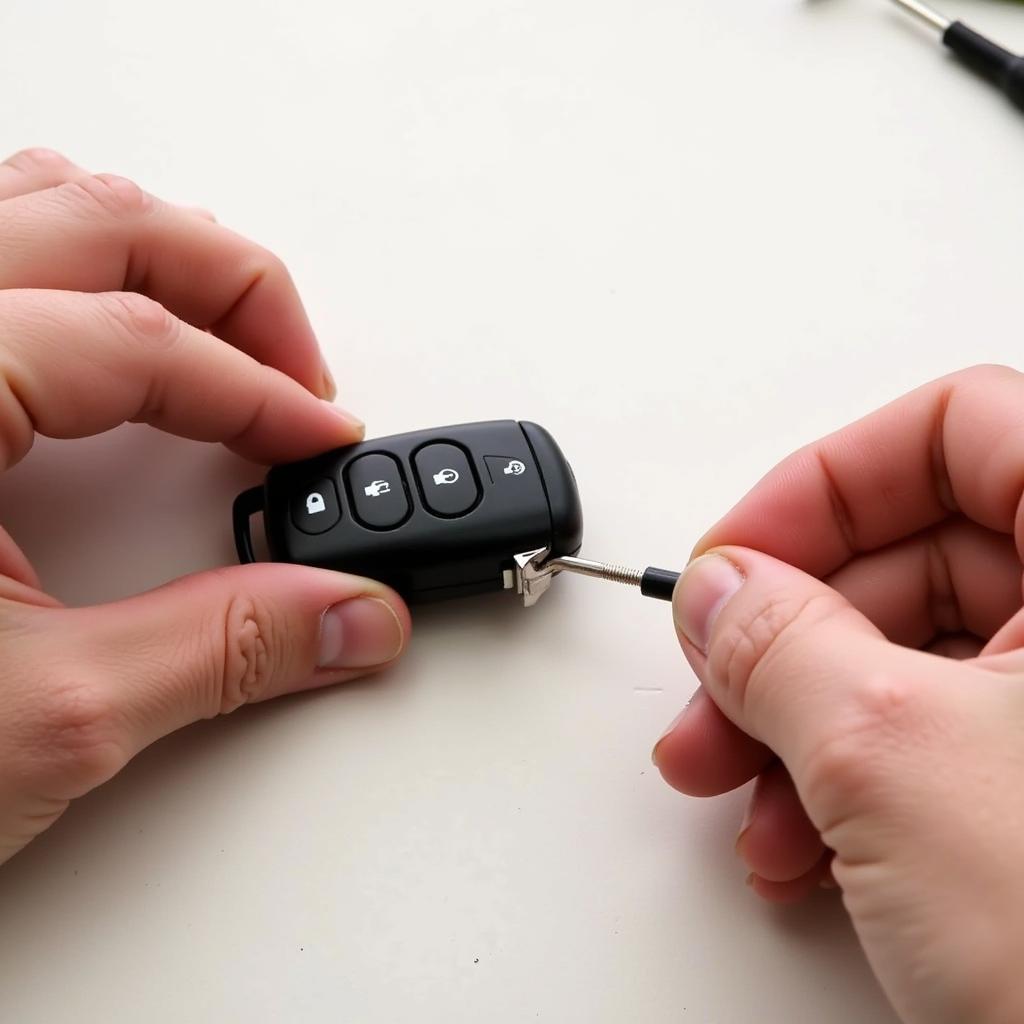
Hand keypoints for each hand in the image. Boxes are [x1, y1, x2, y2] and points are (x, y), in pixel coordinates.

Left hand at [0, 149, 410, 864]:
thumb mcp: (39, 717)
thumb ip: (222, 650)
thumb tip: (343, 615)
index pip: (138, 340)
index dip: (260, 393)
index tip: (321, 442)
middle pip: (100, 219)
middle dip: (234, 287)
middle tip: (300, 373)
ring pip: (33, 206)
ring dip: (157, 260)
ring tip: (229, 342)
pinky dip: (79, 272)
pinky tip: (116, 334)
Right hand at [654, 365, 1023, 1023]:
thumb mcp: (892, 759)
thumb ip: (777, 642)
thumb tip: (716, 592)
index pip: (959, 430)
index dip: (829, 481)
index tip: (739, 556)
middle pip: (919, 556)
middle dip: (785, 631)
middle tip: (710, 687)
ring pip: (908, 659)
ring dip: (794, 717)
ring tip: (730, 784)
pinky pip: (928, 738)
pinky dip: (843, 779)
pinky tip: (798, 839)